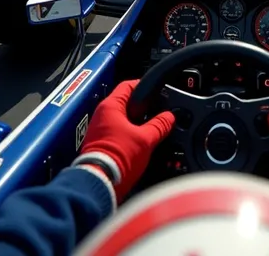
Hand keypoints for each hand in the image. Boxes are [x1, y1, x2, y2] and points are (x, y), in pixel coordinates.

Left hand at [80, 80, 174, 201]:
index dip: (144, 85)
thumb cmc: (117, 158)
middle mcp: (102, 115)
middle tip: (158, 111)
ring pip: (123, 119)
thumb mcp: (145, 139)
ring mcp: (100, 130)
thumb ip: (160, 125)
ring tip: (153, 128)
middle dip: (143, 107)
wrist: (99, 184)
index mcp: (110, 106)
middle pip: (126, 103)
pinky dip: (130, 134)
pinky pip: (118, 132)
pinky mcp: (101, 144)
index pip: (128, 85)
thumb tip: (169, 117)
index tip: (156, 89)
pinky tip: (141, 142)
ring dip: (137, 122)